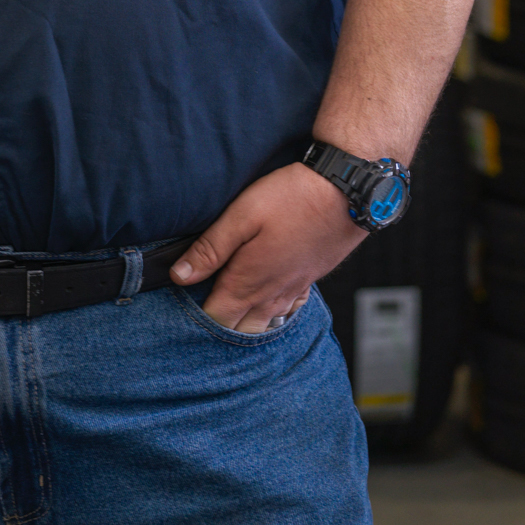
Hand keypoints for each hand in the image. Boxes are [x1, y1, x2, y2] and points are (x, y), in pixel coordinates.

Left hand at [169, 163, 364, 331]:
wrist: (346, 194)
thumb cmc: (291, 199)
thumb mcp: (242, 216)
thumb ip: (211, 248)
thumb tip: (179, 276)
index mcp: (249, 282)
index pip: (216, 317)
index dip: (195, 318)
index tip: (181, 308)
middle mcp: (271, 294)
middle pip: (239, 329)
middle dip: (218, 326)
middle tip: (199, 313)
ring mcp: (292, 290)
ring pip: (264, 324)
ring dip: (244, 324)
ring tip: (228, 314)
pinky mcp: (308, 280)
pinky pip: (286, 311)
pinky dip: (271, 314)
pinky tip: (265, 304)